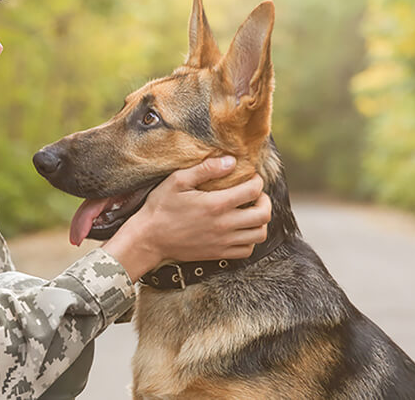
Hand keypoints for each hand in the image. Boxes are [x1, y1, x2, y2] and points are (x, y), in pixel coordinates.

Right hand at [101, 156, 271, 280]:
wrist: (149, 238)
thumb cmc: (160, 207)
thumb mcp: (178, 180)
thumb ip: (205, 169)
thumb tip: (231, 161)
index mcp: (216, 204)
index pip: (253, 190)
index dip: (257, 180)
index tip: (250, 177)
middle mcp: (224, 225)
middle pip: (263, 214)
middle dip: (264, 200)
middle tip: (255, 194)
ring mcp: (223, 242)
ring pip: (259, 234)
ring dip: (260, 221)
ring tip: (250, 211)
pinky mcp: (219, 254)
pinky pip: (247, 250)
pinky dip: (250, 239)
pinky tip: (240, 229)